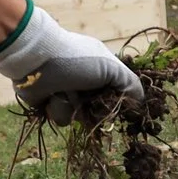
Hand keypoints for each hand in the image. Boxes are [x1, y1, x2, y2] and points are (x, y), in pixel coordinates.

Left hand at [0, 1, 140, 116]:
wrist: (35, 60)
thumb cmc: (75, 60)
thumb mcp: (109, 67)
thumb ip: (130, 84)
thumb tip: (142, 103)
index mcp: (103, 70)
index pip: (120, 93)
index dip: (121, 103)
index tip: (121, 109)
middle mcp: (87, 83)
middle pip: (102, 110)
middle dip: (96, 109)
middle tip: (89, 100)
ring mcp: (69, 93)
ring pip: (82, 117)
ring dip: (74, 108)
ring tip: (65, 93)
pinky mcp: (51, 103)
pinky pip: (61, 118)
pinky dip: (57, 109)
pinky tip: (52, 97)